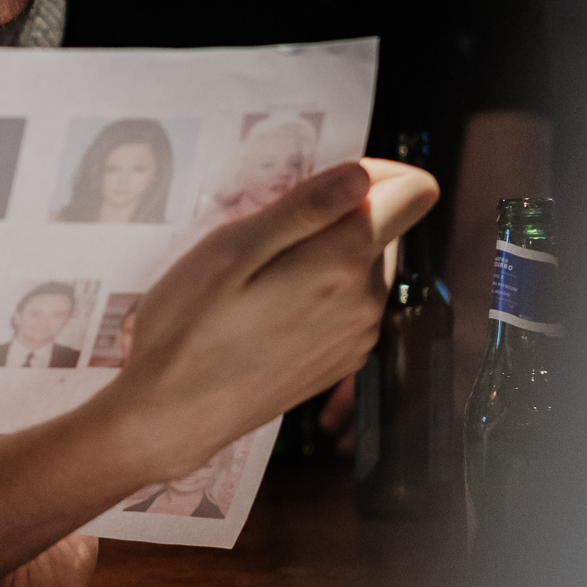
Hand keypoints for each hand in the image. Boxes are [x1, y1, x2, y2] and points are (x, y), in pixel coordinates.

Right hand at [103, 158, 435, 483]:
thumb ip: (305, 208)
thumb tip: (363, 174)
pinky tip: (269, 306)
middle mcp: (365, 302)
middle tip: (269, 232)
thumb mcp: (231, 249)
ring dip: (325, 253)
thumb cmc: (189, 329)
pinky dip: (319, 290)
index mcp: (342, 265)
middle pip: (384, 225)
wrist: (172, 415)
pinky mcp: (342, 358)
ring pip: (365, 263)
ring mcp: (357, 335)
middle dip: (338, 214)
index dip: (375, 171)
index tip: (325, 179)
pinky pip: (350, 302)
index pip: (413, 193)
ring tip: (260, 274)